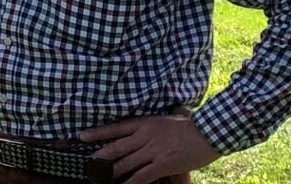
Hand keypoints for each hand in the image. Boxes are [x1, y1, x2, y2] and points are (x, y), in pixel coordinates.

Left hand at [80, 111, 219, 183]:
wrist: (209, 131)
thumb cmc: (192, 124)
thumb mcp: (169, 116)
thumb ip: (160, 120)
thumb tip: (164, 114)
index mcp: (144, 123)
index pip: (115, 128)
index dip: (97, 133)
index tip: (82, 136)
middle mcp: (144, 136)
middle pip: (116, 148)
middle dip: (100, 158)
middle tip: (88, 164)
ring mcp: (152, 151)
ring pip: (125, 164)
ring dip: (111, 173)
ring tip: (99, 179)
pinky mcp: (162, 164)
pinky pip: (141, 176)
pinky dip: (130, 183)